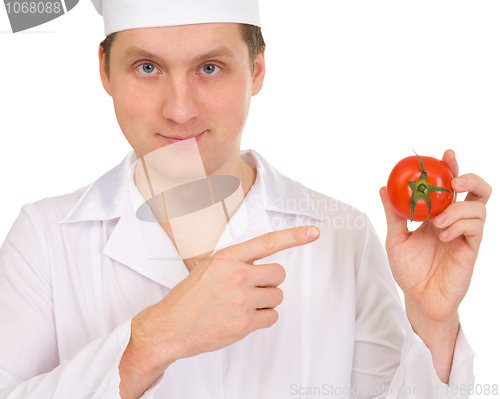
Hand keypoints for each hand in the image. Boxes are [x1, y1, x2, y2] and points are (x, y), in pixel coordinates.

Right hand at [119, 225, 319, 398]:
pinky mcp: (244, 323)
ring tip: (242, 306)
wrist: (169, 327)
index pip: (268, 242)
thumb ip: (235, 263)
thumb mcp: (208, 268)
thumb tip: (260, 264)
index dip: (294, 236)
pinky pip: (271, 317)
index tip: (314, 231)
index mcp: (227, 258)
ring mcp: (242, 300)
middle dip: (269, 282)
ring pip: (277, 296)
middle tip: (250, 290)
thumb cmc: (188, 298)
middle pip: (279, 274)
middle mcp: (237, 275)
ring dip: (265, 302)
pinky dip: (261, 319)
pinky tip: (242, 319)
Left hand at [379, 149, 491, 322]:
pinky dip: (460, 225)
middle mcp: (455, 220)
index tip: (446, 154)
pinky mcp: (471, 249)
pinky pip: (475, 228)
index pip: (450, 186)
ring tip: (438, 222)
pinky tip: (443, 234)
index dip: (452, 168)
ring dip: (458, 208)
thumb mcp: (396, 238)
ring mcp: (465, 234)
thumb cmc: (409, 269)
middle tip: (454, 180)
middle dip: (469, 178)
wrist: (419, 298)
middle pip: (476, 191)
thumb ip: (393, 214)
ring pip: (478, 207)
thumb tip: (383, 187)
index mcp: (438, 214)